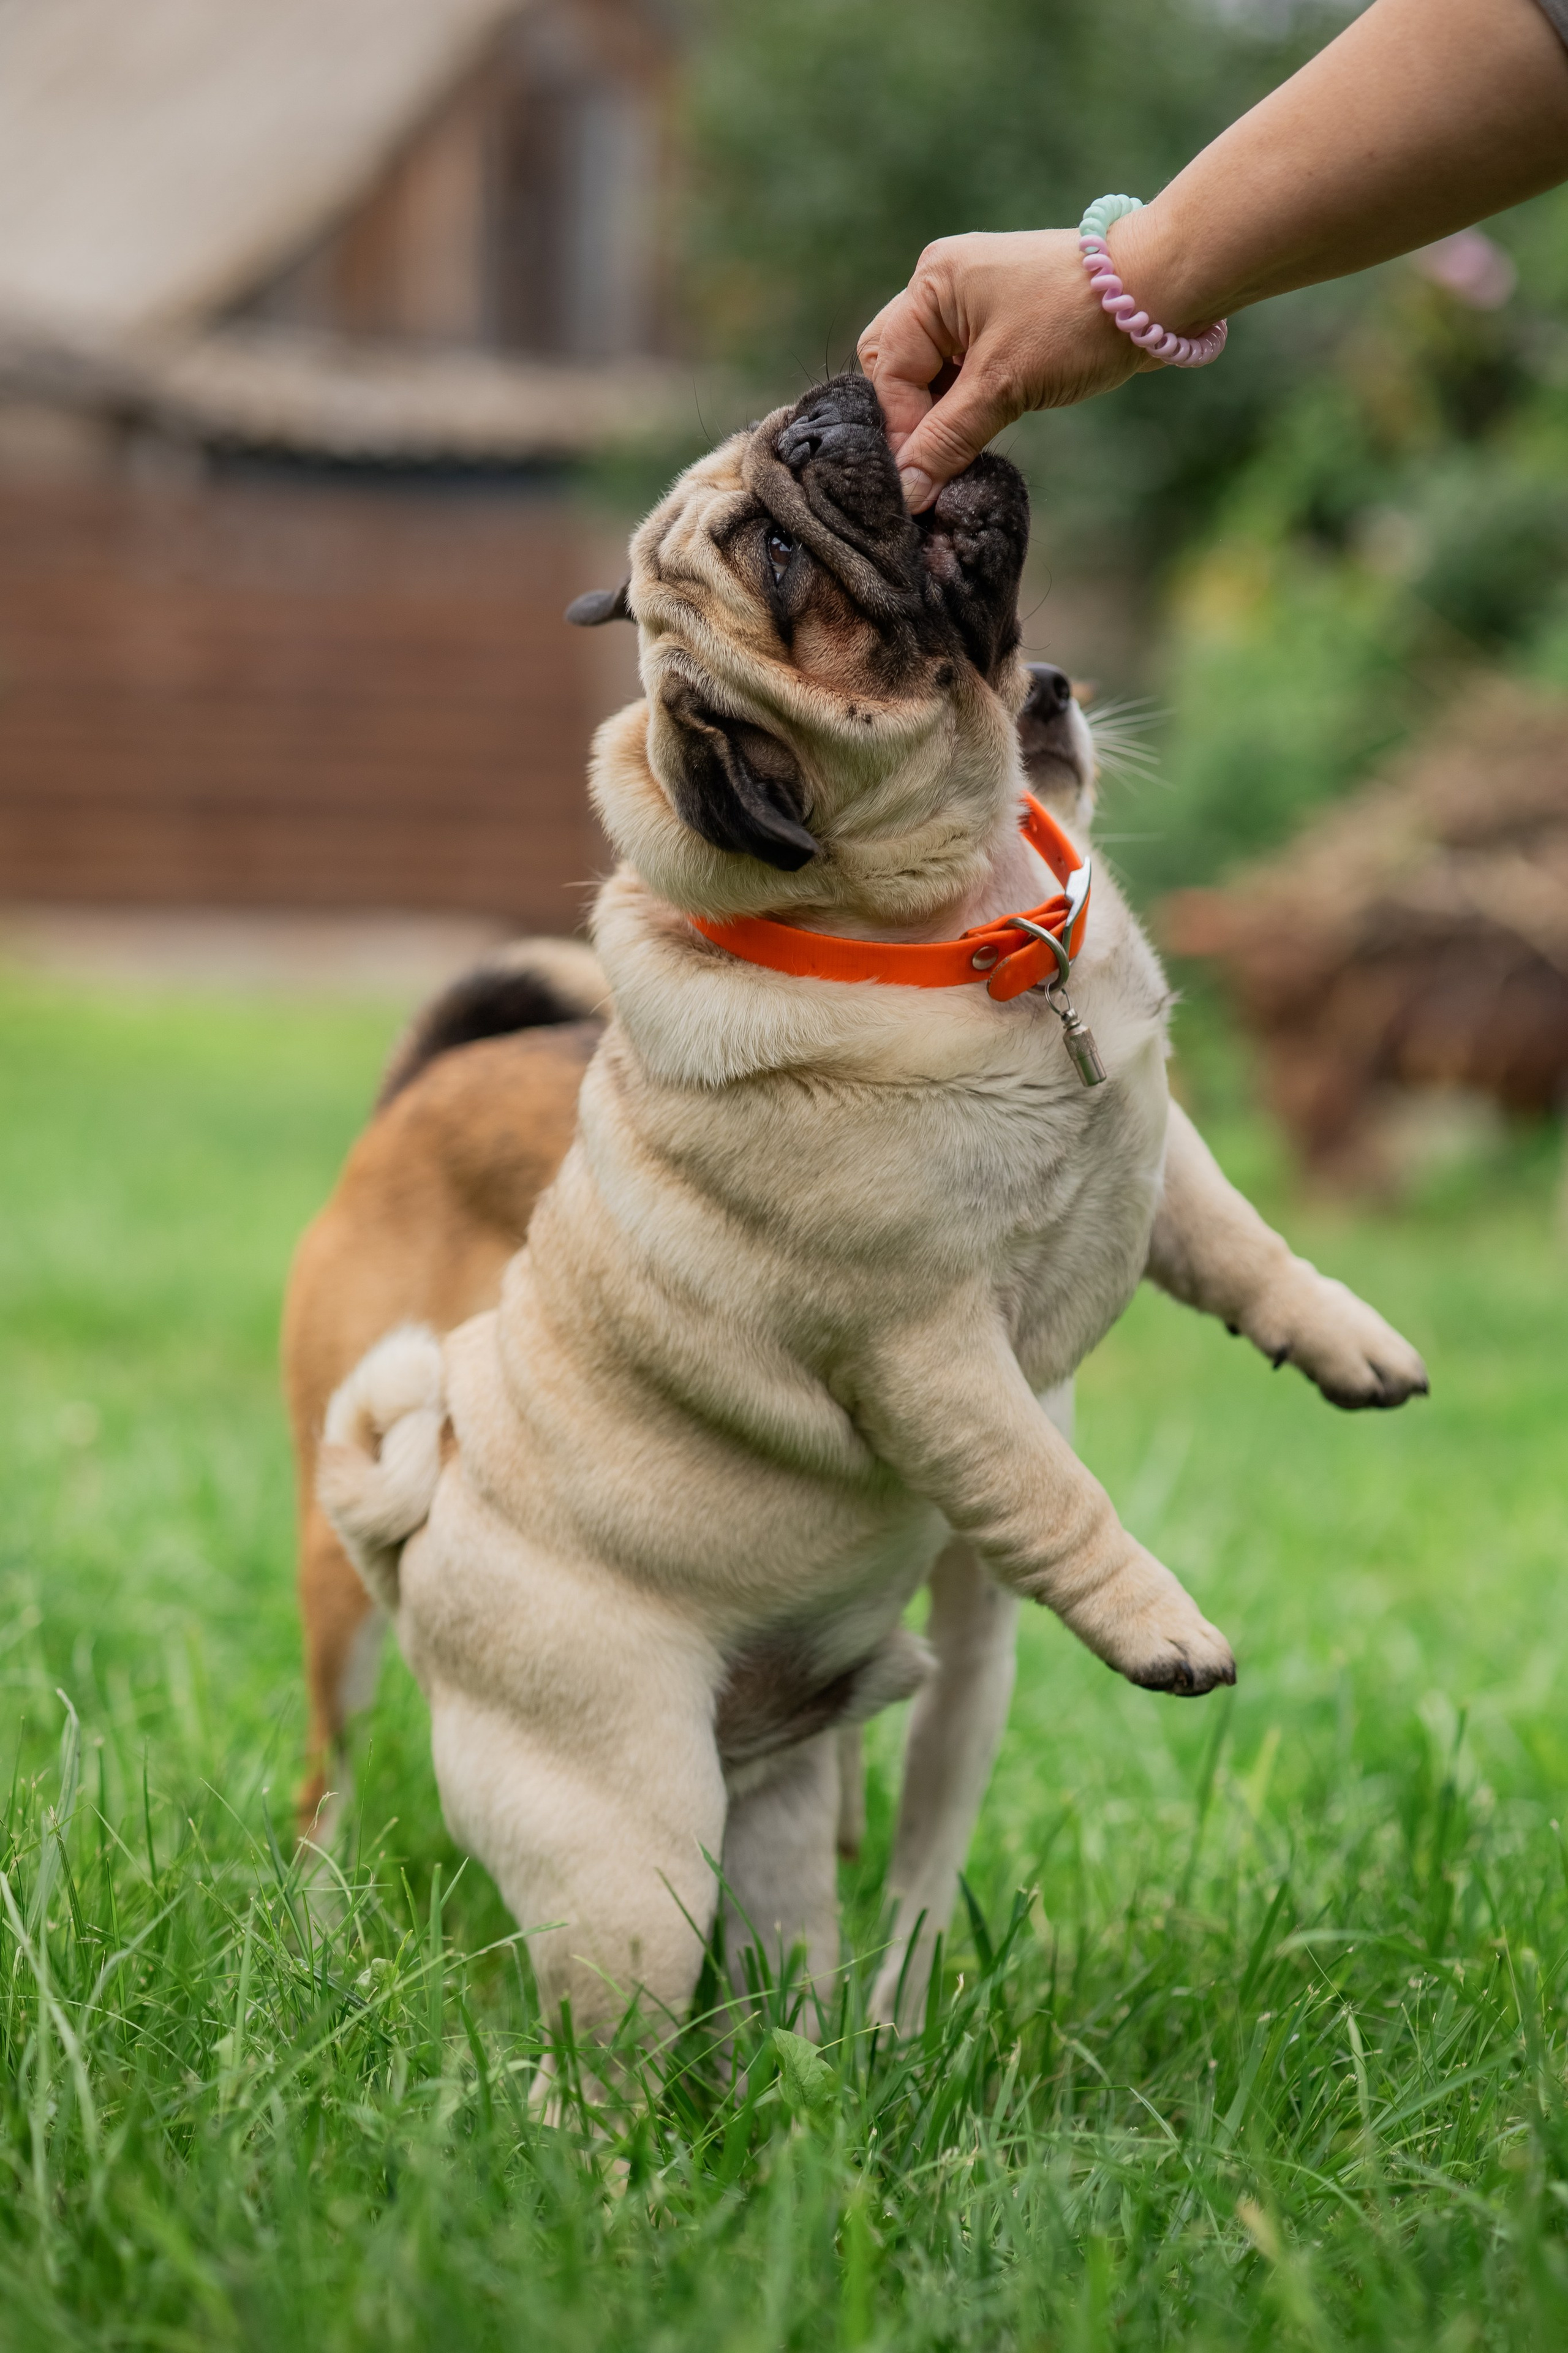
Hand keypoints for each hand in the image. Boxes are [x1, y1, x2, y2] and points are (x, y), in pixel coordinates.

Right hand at [856, 228, 1158, 511]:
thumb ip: (946, 440)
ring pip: (927, 372)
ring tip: (957, 451)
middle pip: (896, 366)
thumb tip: (905, 495)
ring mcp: (971, 302)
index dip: (900, 428)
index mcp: (932, 284)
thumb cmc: (1077, 324)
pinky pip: (959, 370)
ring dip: (937, 415)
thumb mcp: (1003, 386)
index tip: (917, 478)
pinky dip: (962, 404)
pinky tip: (977, 431)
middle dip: (909, 416)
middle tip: (933, 460)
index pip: (888, 369)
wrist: (1156, 292)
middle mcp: (943, 285)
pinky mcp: (1000, 322)